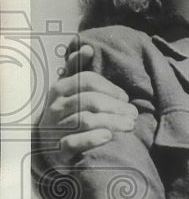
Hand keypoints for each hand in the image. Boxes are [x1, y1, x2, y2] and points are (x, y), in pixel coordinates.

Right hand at [36, 43, 136, 166]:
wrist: (46, 147)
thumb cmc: (65, 114)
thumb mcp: (68, 91)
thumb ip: (77, 70)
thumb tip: (87, 48)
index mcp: (60, 90)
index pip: (87, 80)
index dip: (110, 88)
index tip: (125, 97)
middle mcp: (55, 108)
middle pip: (89, 101)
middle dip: (115, 106)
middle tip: (133, 113)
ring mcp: (55, 129)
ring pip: (85, 120)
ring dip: (112, 121)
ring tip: (130, 125)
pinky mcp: (58, 150)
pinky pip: (74, 142)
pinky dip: (92, 138)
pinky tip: (108, 136)